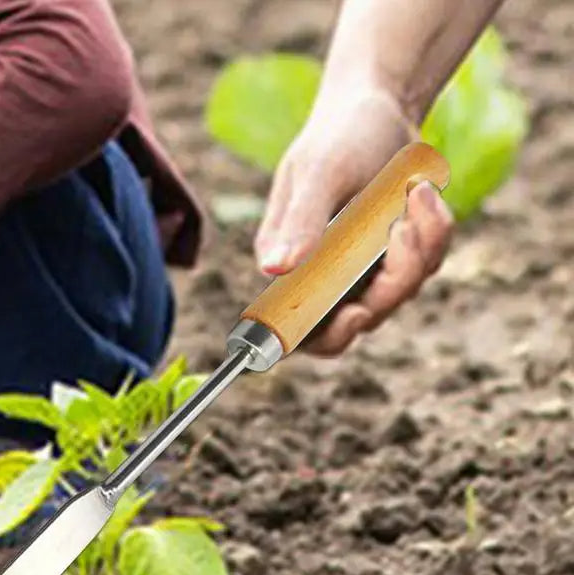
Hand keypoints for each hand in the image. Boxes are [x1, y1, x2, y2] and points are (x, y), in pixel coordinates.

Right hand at [256, 87, 453, 355]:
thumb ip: (300, 222)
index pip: (300, 329)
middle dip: (394, 281)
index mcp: (290, 265)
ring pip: (401, 292)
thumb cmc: (338, 134)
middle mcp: (322, 277)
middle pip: (361, 318)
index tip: (358, 313)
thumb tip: (273, 269)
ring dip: (421, 247)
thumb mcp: (319, 172)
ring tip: (417, 194)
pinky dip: (434, 231)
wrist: (376, 106)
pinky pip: (425, 265)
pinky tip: (422, 193)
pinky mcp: (394, 257)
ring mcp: (361, 270)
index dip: (328, 335)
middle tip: (404, 229)